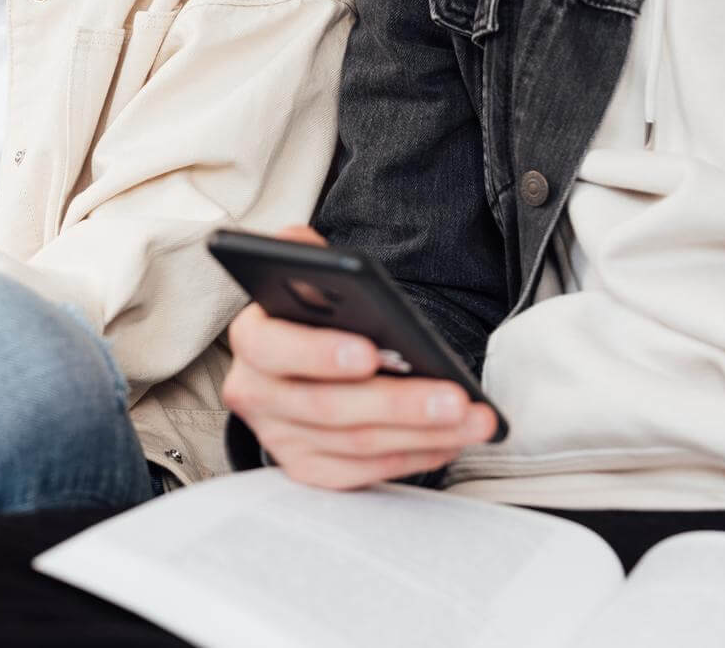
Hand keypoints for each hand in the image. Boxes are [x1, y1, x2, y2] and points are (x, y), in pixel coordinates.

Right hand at [219, 225, 497, 488]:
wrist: (298, 360)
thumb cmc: (311, 315)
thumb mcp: (303, 275)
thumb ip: (303, 257)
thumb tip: (312, 251)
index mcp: (252, 337)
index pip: (275, 349)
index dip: (319, 353)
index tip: (371, 351)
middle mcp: (256, 394)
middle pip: (327, 406)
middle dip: (399, 403)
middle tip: (455, 398)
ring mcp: (280, 437)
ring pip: (355, 444)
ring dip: (421, 434)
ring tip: (472, 419)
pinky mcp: (306, 468)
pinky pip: (361, 473)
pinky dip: (410, 458)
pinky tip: (450, 440)